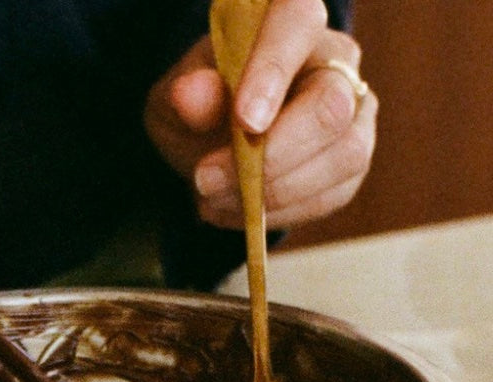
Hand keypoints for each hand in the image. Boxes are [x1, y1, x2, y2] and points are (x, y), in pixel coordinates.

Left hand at [143, 0, 376, 229]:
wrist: (214, 143)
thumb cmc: (201, 107)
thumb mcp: (176, 100)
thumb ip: (186, 96)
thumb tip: (190, 94)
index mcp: (290, 21)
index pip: (296, 24)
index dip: (273, 72)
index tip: (244, 122)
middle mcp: (335, 61)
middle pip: (331, 106)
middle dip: (271, 156)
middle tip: (208, 178)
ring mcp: (353, 114)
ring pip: (343, 156)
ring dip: (274, 192)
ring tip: (216, 199)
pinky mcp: (351, 163)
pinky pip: (332, 195)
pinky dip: (280, 213)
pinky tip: (240, 210)